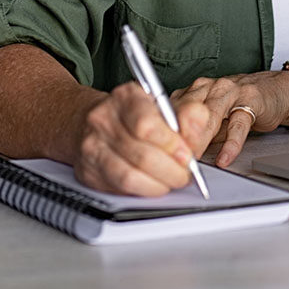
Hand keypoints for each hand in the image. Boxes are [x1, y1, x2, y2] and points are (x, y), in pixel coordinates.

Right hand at [72, 82, 208, 196]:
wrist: (93, 120)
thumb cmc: (133, 114)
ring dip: (158, 185)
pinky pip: (119, 189)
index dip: (171, 145)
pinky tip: (153, 184)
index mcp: (125, 96)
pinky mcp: (88, 171)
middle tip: (184, 174)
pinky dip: (142, 191)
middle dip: (171, 171)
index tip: (187, 155)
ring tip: (171, 181)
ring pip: (129, 176)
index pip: (147, 125)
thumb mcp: (161, 104)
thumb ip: (186, 113)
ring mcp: (92, 146)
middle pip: (141, 155)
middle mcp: (103, 119)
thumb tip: (201, 123)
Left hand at [172, 71, 288, 167]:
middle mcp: (210, 87)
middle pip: (188, 110)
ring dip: (200, 138)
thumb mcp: (211, 119)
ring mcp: (230, 91)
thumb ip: (193, 132)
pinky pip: (239, 123)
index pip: (173, 109)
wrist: (273, 91)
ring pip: (210, 114)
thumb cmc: (238, 106)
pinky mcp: (251, 100)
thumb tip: (172, 156)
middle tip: (173, 159)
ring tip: (194, 158)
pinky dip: (231, 143)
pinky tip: (225, 158)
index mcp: (195, 90)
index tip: (158, 152)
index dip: (165, 131)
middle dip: (179, 135)